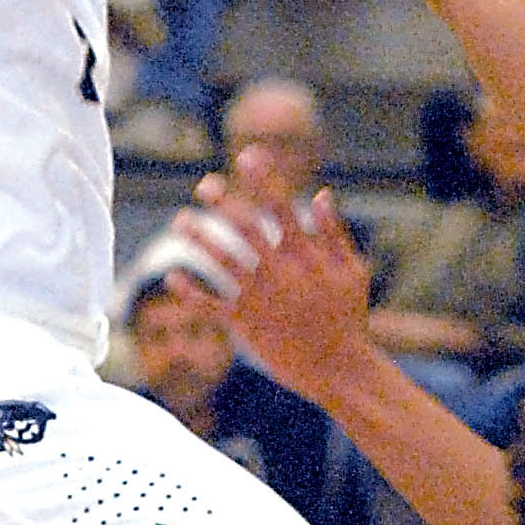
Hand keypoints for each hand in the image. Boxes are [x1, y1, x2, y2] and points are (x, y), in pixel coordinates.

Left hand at [170, 148, 373, 402]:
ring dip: (199, 239)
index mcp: (305, 253)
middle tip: (204, 185)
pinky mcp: (245, 324)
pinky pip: (211, 306)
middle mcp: (278, 270)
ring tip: (180, 220)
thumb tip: (322, 192)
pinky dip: (190, 293)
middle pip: (245, 227)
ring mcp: (259, 297)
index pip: (280, 206)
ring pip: (222, 260)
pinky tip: (172, 277)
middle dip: (223, 203)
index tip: (247, 155)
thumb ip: (335, 232)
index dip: (263, 178)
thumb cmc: (350, 317)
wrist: (340, 369)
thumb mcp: (352, 270)